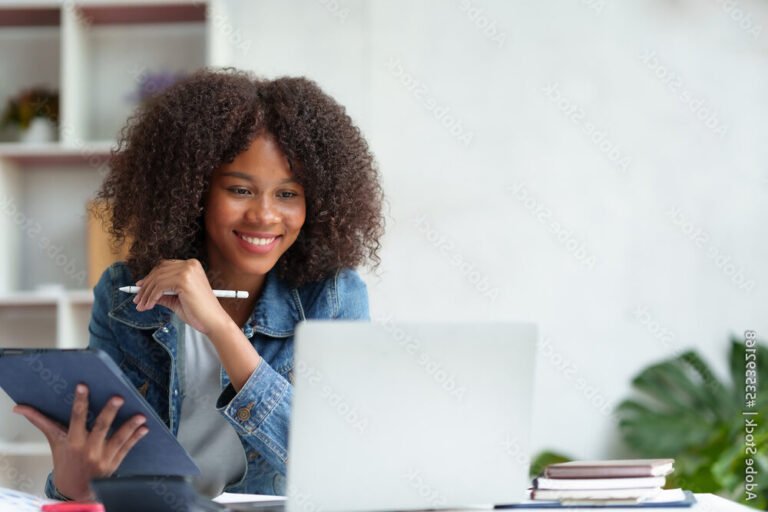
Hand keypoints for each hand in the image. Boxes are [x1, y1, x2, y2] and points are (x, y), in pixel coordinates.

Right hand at [13, 384, 147, 500]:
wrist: (75, 489)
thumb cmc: (65, 460)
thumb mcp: (54, 441)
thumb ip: (41, 421)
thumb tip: (19, 408)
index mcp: (73, 441)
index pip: (76, 417)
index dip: (80, 402)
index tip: (83, 386)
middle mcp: (88, 448)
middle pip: (100, 427)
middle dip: (109, 413)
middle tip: (119, 397)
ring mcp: (103, 456)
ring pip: (118, 439)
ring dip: (129, 426)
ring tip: (141, 416)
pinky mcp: (114, 462)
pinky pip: (127, 449)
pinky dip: (136, 438)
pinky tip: (144, 428)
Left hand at [133, 258, 231, 335]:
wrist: (213, 322)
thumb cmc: (199, 312)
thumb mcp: (177, 300)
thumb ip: (163, 294)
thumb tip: (145, 293)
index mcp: (192, 266)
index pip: (164, 267)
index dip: (150, 277)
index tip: (140, 287)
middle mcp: (190, 265)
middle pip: (158, 271)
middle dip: (145, 286)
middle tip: (137, 299)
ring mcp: (187, 271)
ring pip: (157, 279)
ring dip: (146, 294)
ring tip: (141, 305)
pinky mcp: (183, 280)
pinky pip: (159, 287)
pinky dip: (151, 297)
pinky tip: (149, 306)